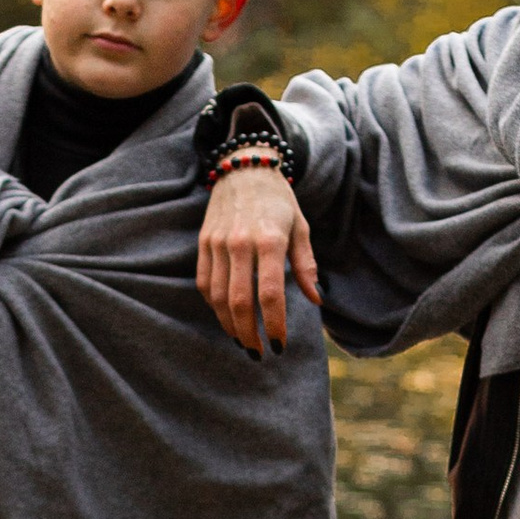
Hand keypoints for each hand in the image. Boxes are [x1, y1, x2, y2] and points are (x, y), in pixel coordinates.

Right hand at [197, 164, 320, 354]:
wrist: (245, 167)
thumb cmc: (278, 200)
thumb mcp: (300, 227)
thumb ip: (305, 264)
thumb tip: (315, 298)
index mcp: (269, 240)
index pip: (270, 294)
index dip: (274, 325)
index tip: (280, 345)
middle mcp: (240, 243)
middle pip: (238, 301)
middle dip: (248, 333)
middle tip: (258, 352)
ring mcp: (218, 243)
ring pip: (217, 296)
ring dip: (229, 324)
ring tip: (242, 339)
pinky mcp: (204, 242)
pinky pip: (204, 282)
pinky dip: (213, 305)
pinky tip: (225, 316)